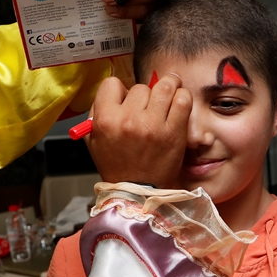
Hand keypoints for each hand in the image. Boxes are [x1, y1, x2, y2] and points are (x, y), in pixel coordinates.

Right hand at [86, 73, 190, 187]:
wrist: (137, 192)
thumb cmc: (116, 165)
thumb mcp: (93, 139)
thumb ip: (97, 111)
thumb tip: (115, 91)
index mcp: (106, 120)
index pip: (113, 84)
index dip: (121, 90)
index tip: (127, 99)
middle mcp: (128, 120)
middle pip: (141, 87)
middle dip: (146, 95)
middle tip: (149, 107)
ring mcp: (153, 125)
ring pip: (165, 86)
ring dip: (168, 88)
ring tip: (168, 96)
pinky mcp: (174, 132)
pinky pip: (182, 100)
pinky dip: (182, 98)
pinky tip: (178, 105)